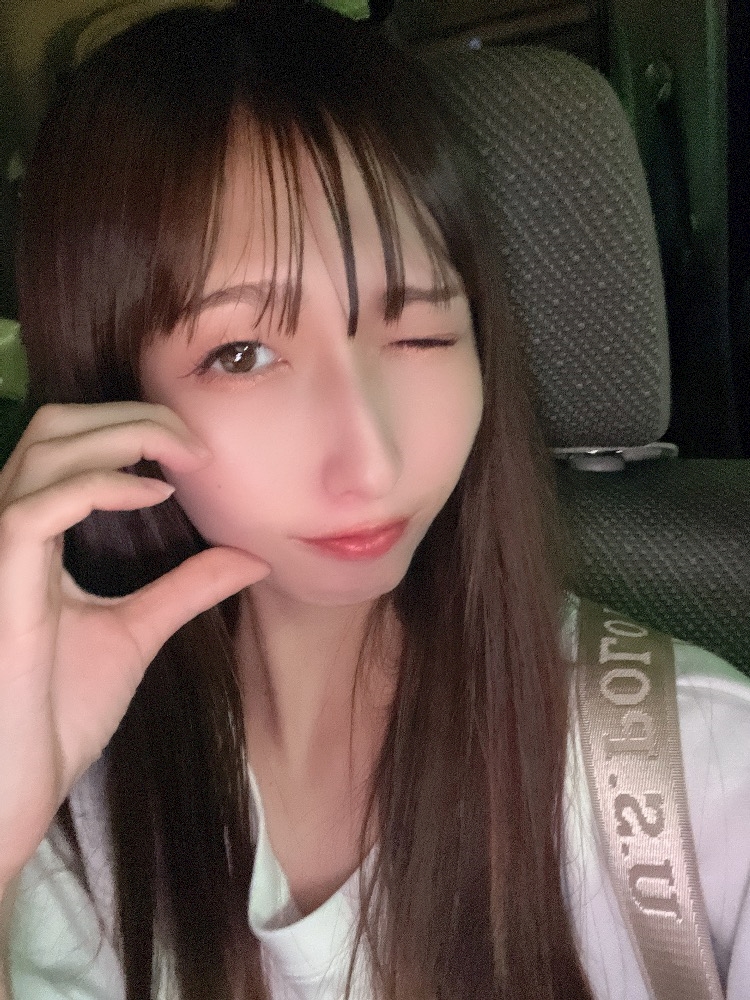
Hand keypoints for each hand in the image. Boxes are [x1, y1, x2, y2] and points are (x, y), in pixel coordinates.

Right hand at [0, 402, 269, 884]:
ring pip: (46, 449)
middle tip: (196, 442)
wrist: (18, 788)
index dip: (129, 426)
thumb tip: (252, 556)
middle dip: (130, 415)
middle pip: (54, 426)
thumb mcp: (136, 632)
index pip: (66, 443)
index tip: (197, 451)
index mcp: (31, 538)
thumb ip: (185, 588)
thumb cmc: (55, 715)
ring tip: (186, 457)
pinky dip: (100, 485)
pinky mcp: (0, 584)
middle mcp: (5, 531)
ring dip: (124, 435)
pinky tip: (155, 494)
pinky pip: (38, 506)